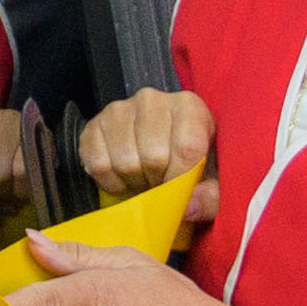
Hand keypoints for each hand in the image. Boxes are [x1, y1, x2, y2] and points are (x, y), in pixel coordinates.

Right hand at [69, 88, 221, 226]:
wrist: (162, 151)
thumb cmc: (192, 163)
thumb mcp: (212, 181)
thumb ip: (210, 197)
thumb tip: (188, 206)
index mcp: (189, 106)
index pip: (186, 147)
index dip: (182, 177)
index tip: (180, 189)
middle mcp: (152, 100)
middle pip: (153, 157)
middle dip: (157, 181)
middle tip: (161, 184)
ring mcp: (119, 109)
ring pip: (124, 162)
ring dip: (134, 182)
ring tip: (144, 181)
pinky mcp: (94, 124)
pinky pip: (98, 163)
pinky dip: (110, 182)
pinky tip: (123, 178)